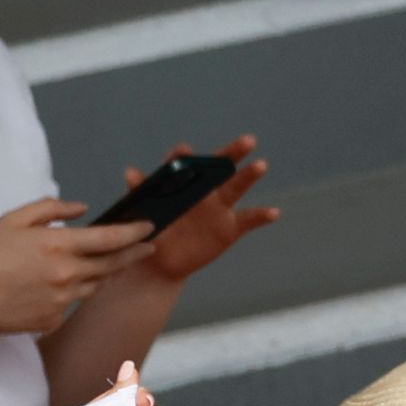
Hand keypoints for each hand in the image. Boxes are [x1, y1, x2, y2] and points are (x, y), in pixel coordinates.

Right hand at [0, 198, 151, 340]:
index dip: (135, 233)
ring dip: (99, 274)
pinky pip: (69, 305)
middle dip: (133, 255)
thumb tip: (82, 209)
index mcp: (59, 245)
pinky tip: (48, 289)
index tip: (149, 228)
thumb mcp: (15, 218)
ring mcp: (60, 301)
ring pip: (93, 286)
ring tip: (94, 265)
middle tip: (146, 248)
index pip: (111, 238)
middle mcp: (66, 274)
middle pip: (112, 265)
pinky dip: (68, 295)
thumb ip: (53, 208)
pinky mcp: (50, 321)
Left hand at [130, 136, 276, 282]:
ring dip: (250, 176)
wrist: (158, 264)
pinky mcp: (230, 228)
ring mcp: (220, 208)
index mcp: (184, 183)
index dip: (184, 157)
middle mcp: (206, 190)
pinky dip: (262, 216)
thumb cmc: (151, 232)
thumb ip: (140, 192)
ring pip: (237, 188)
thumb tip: (131, 172)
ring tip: (260, 165)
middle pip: (221, 168)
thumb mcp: (142, 214)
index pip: (186, 164)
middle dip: (233, 153)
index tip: (182, 152)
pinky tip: (274, 213)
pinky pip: (249, 220)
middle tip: (247, 141)